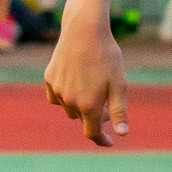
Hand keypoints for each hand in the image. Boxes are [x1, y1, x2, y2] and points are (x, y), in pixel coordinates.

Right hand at [44, 16, 128, 147]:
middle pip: (82, 119)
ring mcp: (57, 90)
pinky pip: (56, 96)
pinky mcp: (49, 78)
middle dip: (95, 115)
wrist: (84, 29)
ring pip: (69, 108)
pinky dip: (66, 95)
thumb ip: (119, 112)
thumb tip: (122, 134)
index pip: (92, 133)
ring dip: (80, 104)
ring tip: (93, 87)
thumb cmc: (106, 56)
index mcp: (89, 106)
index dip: (102, 139)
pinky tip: (75, 84)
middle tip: (107, 100)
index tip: (110, 141)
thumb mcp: (119, 84)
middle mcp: (69, 101)